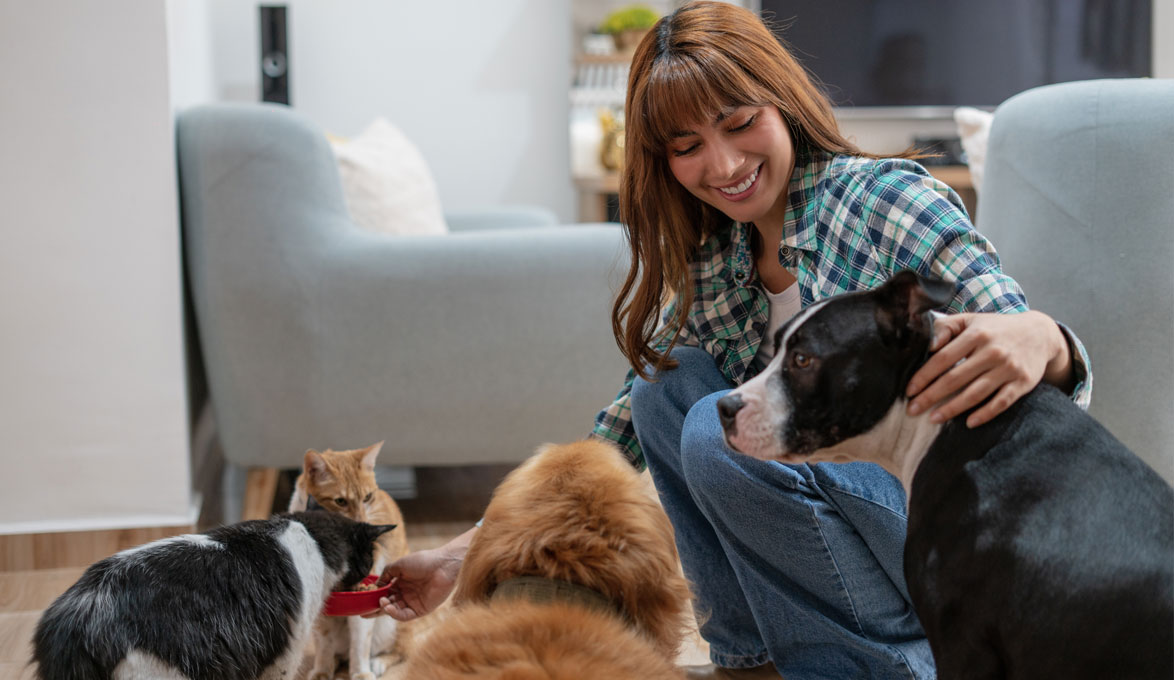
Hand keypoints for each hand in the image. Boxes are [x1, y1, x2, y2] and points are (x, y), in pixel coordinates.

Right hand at [362, 527, 475, 620]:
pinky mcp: (421, 610)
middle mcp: (406, 594)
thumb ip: (386, 574)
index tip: (362, 600)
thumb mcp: (399, 565)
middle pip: (388, 604)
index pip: (384, 593)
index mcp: (400, 583)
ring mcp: (413, 602)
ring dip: (385, 609)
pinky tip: (388, 607)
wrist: (443, 564)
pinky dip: (395, 614)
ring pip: (395, 611)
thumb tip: (375, 586)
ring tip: (381, 603)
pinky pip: (405, 615)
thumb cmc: (423, 561)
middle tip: (363, 611)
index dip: (373, 598)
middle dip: (375, 608)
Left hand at [905, 310, 1070, 427]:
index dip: (924, 376)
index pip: (943, 359)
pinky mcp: (1023, 382)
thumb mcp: (971, 320)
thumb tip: (927, 345)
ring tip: (933, 419)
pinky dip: (985, 414)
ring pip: (976, 393)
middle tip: (912, 410)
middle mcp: (993, 351)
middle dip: (931, 396)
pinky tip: (968, 422)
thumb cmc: (995, 328)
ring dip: (952, 408)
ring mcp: (1009, 368)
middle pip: (955, 378)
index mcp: (976, 334)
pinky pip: (1001, 402)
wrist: (1040, 333)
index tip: (909, 391)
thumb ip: (946, 327)